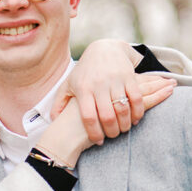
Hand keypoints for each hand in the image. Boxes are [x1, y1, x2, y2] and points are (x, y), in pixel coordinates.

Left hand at [50, 40, 174, 142]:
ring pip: (123, 109)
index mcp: (83, 90)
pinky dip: (138, 112)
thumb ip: (60, 103)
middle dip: (112, 131)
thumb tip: (54, 120)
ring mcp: (115, 80)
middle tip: (113, 135)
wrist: (104, 49)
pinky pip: (136, 98)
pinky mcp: (129, 77)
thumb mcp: (69, 84)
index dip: (94, 132)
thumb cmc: (84, 72)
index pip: (88, 117)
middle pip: (107, 116)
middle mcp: (99, 85)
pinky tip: (135, 118)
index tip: (98, 141)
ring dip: (125, 124)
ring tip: (124, 129)